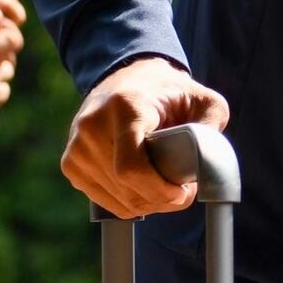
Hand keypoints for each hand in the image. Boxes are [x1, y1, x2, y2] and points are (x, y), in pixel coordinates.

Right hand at [62, 55, 228, 217]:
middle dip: (159, 199)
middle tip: (182, 195)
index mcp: (125, 107)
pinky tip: (145, 190)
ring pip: (113, 197)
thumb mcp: (203, 98)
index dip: (158, 189)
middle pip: (124, 186)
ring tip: (167, 190)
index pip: (131, 166)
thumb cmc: (171, 91)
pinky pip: (101, 199)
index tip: (183, 193)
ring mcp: (77, 146)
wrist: (128, 79)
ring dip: (145, 204)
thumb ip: (211, 127)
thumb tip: (208, 164)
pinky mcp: (70, 163)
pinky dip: (127, 203)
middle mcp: (92, 126)